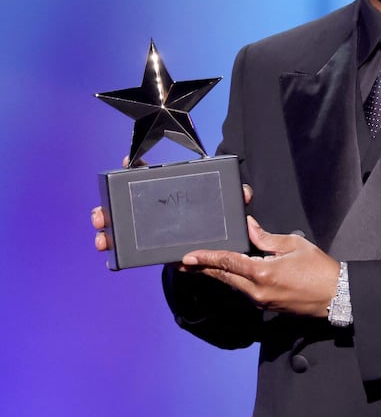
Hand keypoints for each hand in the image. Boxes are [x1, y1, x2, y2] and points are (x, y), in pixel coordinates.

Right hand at [91, 169, 253, 252]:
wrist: (218, 247)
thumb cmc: (219, 218)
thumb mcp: (226, 206)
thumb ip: (236, 197)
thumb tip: (244, 194)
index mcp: (173, 189)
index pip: (149, 172)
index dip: (136, 165)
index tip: (128, 162)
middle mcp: (157, 206)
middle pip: (126, 202)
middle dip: (109, 208)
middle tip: (101, 216)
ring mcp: (152, 227)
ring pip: (122, 225)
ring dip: (108, 231)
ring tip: (102, 238)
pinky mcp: (153, 246)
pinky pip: (131, 248)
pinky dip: (118, 251)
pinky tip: (111, 254)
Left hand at [179, 217, 339, 317]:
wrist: (336, 296)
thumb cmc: (320, 270)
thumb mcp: (294, 245)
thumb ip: (267, 238)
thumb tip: (250, 227)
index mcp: (263, 272)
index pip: (228, 262)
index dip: (206, 258)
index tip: (188, 257)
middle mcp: (257, 290)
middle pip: (224, 276)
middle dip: (203, 268)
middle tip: (184, 263)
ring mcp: (261, 300)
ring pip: (233, 284)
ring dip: (218, 274)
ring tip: (202, 265)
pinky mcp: (267, 305)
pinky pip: (244, 290)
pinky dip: (234, 280)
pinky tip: (229, 273)